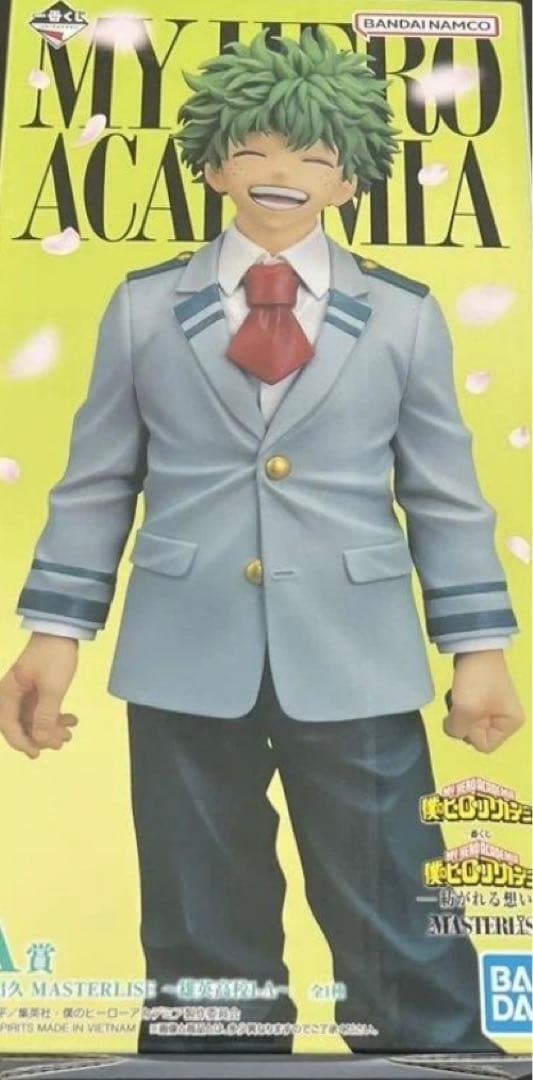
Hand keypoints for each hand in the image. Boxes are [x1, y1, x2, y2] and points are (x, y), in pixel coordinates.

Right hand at [0, 634, 78, 757]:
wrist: (63, 630)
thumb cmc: (54, 656)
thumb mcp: (53, 688)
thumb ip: (46, 715)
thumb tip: (40, 740)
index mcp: (8, 693)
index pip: (8, 725)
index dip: (22, 742)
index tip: (37, 754)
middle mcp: (13, 694)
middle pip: (21, 725)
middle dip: (40, 736)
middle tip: (61, 742)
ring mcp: (25, 692)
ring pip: (34, 719)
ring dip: (50, 729)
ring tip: (69, 734)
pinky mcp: (36, 689)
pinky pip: (42, 710)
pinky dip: (55, 717)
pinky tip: (72, 720)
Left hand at [443, 650, 524, 752]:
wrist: (475, 646)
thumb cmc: (477, 680)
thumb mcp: (466, 710)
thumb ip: (457, 730)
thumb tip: (452, 728)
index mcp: (511, 724)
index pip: (484, 746)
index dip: (470, 734)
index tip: (467, 714)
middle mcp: (506, 718)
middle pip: (475, 735)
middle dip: (464, 721)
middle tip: (462, 703)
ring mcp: (493, 707)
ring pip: (468, 723)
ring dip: (459, 712)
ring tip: (458, 695)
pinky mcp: (481, 696)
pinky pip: (465, 710)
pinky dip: (458, 703)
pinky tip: (457, 690)